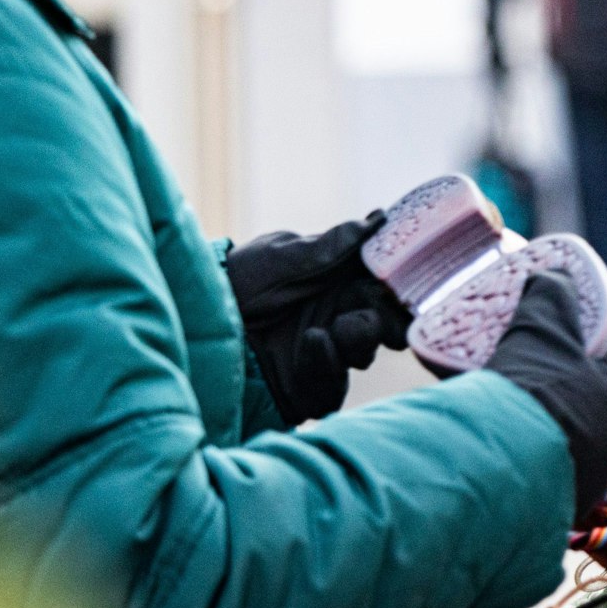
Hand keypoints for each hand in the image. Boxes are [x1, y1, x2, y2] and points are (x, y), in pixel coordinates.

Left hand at [226, 215, 411, 425]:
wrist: (195, 328)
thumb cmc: (232, 283)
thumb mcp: (279, 256)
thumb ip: (331, 246)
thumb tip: (378, 219)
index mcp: (335, 282)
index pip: (381, 283)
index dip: (400, 283)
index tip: (411, 280)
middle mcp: (336, 317)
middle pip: (385, 322)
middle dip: (391, 320)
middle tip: (391, 319)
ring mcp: (325, 354)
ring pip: (365, 353)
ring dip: (359, 339)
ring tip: (339, 328)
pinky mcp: (310, 388)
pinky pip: (335, 386)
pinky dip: (328, 364)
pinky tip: (312, 343)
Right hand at [485, 272, 606, 521]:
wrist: (491, 471)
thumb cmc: (531, 393)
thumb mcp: (538, 332)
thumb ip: (549, 300)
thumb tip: (552, 274)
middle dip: (588, 400)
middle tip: (552, 382)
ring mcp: (588, 484)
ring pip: (582, 453)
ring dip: (559, 436)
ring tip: (520, 419)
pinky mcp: (555, 513)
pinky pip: (551, 485)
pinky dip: (533, 470)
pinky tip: (502, 455)